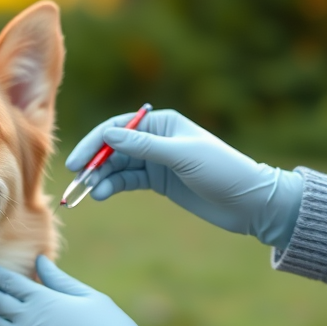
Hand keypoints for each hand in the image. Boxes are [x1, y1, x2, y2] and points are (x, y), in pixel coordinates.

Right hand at [66, 109, 302, 248]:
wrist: (249, 203)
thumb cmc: (222, 171)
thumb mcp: (181, 156)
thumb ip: (143, 145)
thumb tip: (108, 133)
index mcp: (162, 122)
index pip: (118, 127)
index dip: (95, 143)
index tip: (77, 161)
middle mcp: (156, 138)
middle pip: (114, 147)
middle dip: (95, 162)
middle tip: (78, 180)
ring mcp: (156, 161)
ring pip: (118, 167)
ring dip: (102, 178)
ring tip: (93, 193)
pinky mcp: (158, 182)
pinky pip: (128, 181)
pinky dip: (113, 187)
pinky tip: (102, 195)